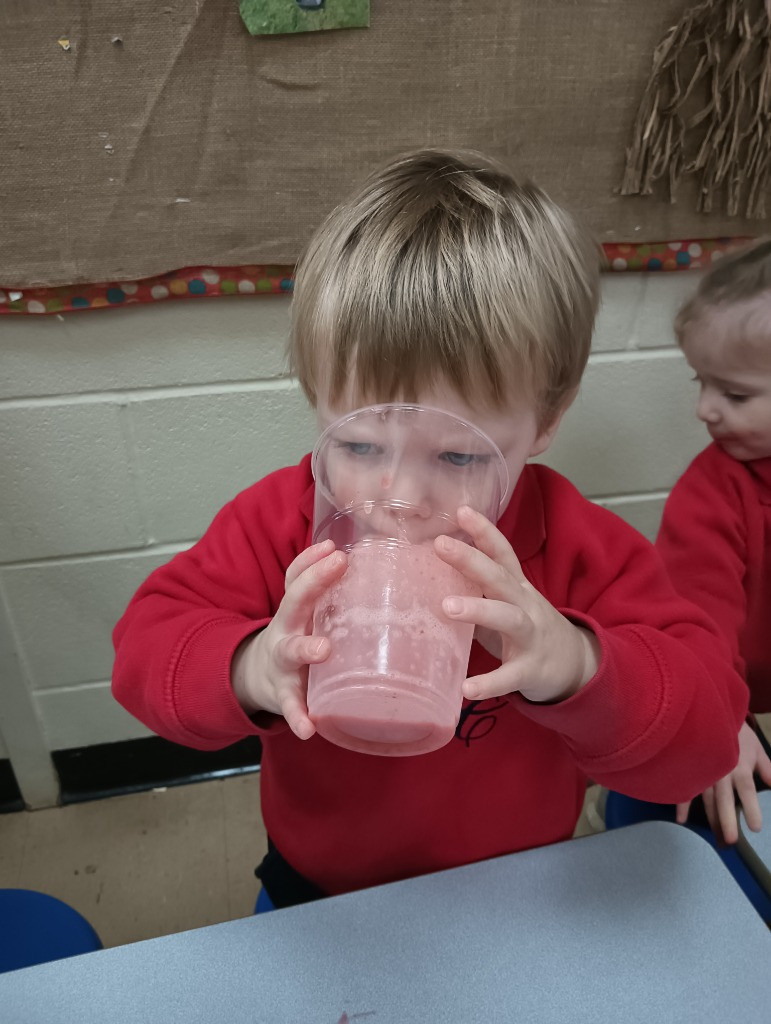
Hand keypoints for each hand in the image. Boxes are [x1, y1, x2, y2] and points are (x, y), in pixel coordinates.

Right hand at [231, 540, 346, 739]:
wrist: (257, 676)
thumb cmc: (296, 637)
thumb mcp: (304, 614)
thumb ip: (329, 593)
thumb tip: (376, 562)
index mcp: (296, 610)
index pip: (298, 577)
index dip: (312, 560)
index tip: (333, 545)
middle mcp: (286, 629)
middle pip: (294, 601)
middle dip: (313, 582)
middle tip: (339, 563)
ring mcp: (283, 662)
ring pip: (292, 651)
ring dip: (306, 648)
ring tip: (323, 650)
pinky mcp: (284, 694)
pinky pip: (289, 705)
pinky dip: (297, 716)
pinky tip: (308, 728)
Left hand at [435, 505, 600, 703]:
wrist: (573, 666)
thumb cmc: (525, 628)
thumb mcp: (506, 602)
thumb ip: (476, 588)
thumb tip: (426, 572)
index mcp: (516, 587)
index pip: (502, 552)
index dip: (484, 531)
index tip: (460, 510)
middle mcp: (525, 605)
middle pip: (500, 577)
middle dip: (471, 560)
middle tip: (440, 545)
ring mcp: (531, 637)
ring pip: (508, 618)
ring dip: (478, 610)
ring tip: (447, 608)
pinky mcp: (530, 670)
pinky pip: (509, 676)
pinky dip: (489, 683)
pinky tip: (466, 688)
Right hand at [676, 721, 770, 843]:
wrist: (708, 713)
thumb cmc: (735, 731)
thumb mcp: (755, 746)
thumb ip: (765, 767)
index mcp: (739, 766)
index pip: (746, 790)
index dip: (751, 807)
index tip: (755, 827)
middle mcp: (720, 771)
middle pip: (724, 798)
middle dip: (727, 819)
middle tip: (731, 840)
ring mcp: (703, 771)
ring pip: (706, 798)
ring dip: (710, 818)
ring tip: (715, 837)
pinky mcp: (690, 770)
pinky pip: (685, 788)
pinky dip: (681, 804)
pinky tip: (681, 820)